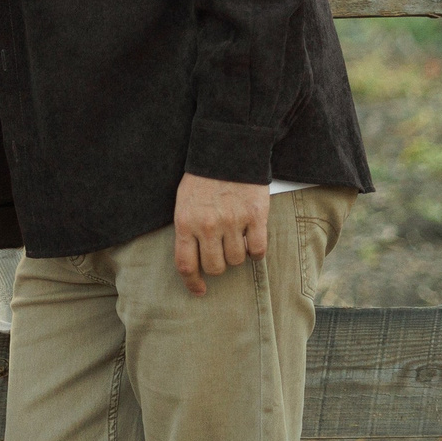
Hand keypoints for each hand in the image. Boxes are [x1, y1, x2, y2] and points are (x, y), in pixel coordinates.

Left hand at [172, 173, 269, 295]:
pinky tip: (252, 238)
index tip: (199, 290)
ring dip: (237, 254)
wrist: (227, 150)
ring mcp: (233, 221)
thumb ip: (187, 230)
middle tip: (220, 251)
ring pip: (237, 260)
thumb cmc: (202, 179)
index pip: (186, 265)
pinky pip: (258, 250)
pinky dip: (256, 250)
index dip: (192, 283)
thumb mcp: (183, 202)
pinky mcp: (256, 216)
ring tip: (235, 236)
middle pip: (215, 267)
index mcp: (186, 222)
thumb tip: (193, 262)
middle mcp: (208, 225)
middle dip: (218, 265)